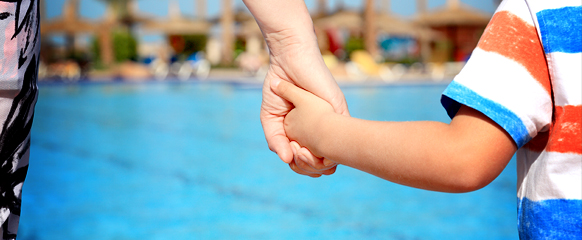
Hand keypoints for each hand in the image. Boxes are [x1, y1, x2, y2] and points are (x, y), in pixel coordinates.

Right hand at [244, 0, 347, 175]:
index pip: (307, 159)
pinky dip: (328, 146)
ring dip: (317, 160)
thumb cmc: (278, 86)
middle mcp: (322, 128)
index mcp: (306, 132)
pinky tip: (313, 145)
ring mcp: (332, 120)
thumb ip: (275, 138)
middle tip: (297, 156)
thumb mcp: (270, 117)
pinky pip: (341, 135)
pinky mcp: (339, 110)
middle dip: (309, 166)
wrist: (288, 60)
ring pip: (334, 153)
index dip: (299, 165)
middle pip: (322, 161)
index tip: (290, 159)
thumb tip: (286, 160)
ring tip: (302, 151)